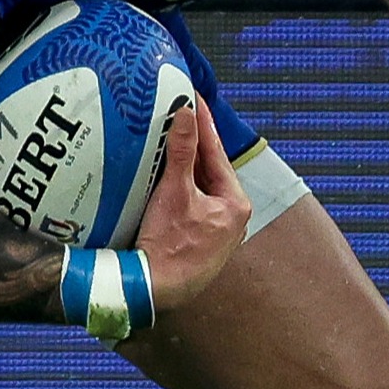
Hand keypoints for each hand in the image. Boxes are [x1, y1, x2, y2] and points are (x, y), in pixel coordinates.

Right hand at [123, 99, 251, 314]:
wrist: (153, 289)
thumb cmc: (169, 245)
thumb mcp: (175, 191)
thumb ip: (182, 151)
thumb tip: (187, 114)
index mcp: (236, 203)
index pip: (216, 153)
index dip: (202, 123)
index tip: (193, 99)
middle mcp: (232, 219)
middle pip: (208, 171)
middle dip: (192, 146)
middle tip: (178, 115)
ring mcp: (216, 233)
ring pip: (198, 189)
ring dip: (183, 168)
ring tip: (167, 143)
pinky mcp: (198, 243)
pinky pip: (189, 205)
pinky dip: (177, 190)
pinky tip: (162, 182)